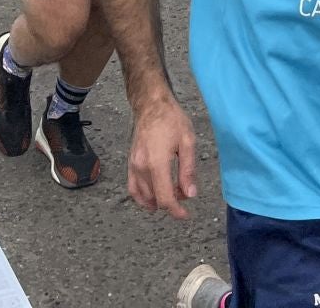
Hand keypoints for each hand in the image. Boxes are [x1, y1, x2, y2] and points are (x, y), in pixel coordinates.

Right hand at [126, 95, 198, 217]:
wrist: (152, 105)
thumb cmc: (172, 119)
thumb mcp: (187, 142)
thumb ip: (188, 170)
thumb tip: (190, 194)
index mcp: (157, 163)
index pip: (165, 197)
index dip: (176, 211)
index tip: (185, 215)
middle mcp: (142, 167)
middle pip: (154, 198)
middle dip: (171, 202)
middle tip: (184, 193)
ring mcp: (133, 166)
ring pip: (143, 196)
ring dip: (157, 200)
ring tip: (172, 193)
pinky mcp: (130, 163)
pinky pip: (133, 187)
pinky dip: (142, 197)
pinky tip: (153, 196)